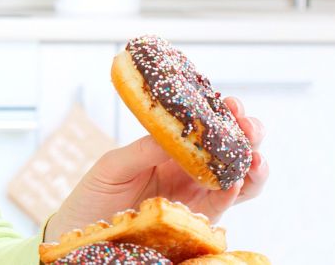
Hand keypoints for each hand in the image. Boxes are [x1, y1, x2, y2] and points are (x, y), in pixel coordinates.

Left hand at [45, 96, 268, 241]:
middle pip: (232, 151)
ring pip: (239, 181)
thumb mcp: (113, 165)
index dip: (223, 115)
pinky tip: (235, 182)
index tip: (230, 103)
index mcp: (171, 150)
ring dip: (252, 166)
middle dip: (248, 135)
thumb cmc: (94, 194)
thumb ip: (144, 149)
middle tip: (248, 126)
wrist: (80, 231)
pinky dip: (232, 194)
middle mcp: (189, 172)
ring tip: (254, 156)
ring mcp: (194, 197)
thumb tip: (176, 131)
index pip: (206, 128)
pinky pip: (220, 207)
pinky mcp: (194, 223)